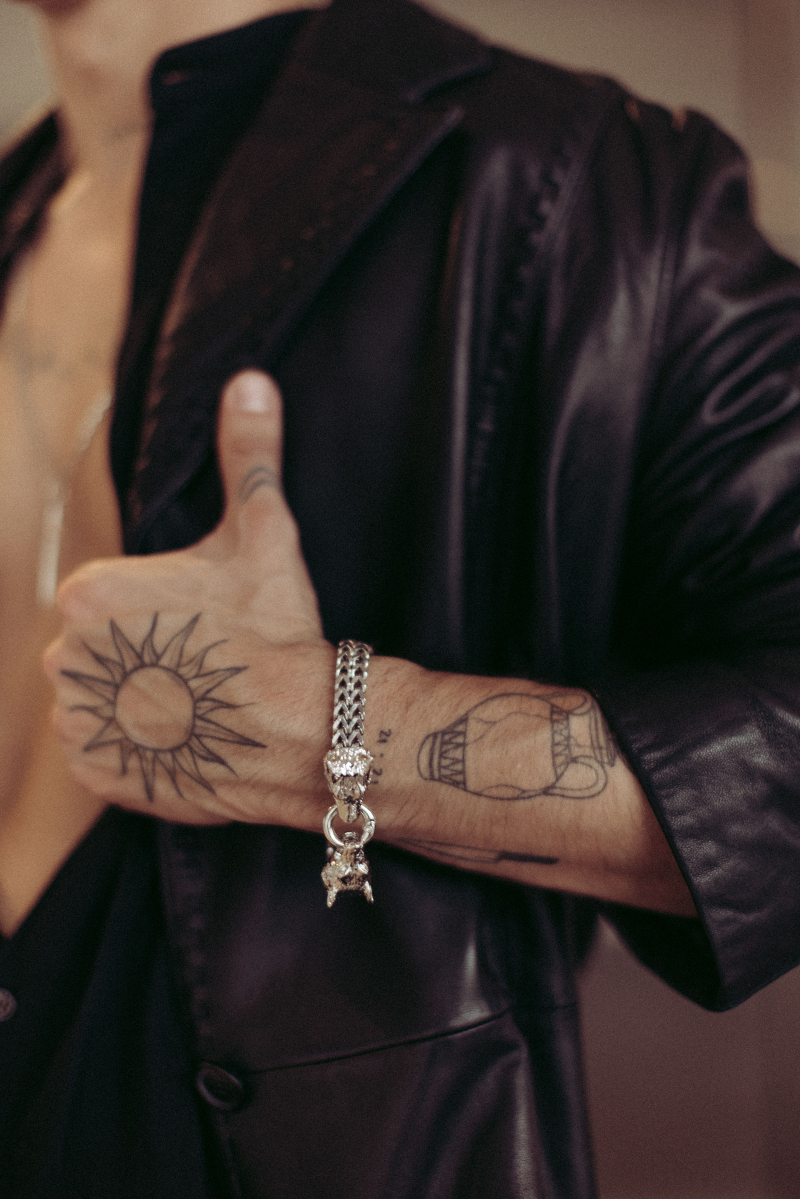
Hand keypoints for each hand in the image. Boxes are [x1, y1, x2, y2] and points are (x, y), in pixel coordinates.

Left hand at [45, 371, 334, 826]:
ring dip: (136, 703)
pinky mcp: (95, 774)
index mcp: (90, 594)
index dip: (161, 612)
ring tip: (196, 703)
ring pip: (98, 701)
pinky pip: (102, 755)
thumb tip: (251, 380)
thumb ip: (247, 454)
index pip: (110, 600)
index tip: (203, 625)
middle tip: (205, 665)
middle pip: (100, 649)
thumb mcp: (262, 532)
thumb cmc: (275, 628)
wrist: (301, 729)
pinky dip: (133, 751)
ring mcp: (78, 722)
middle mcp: (66, 657)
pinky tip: (182, 739)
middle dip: (144, 656)